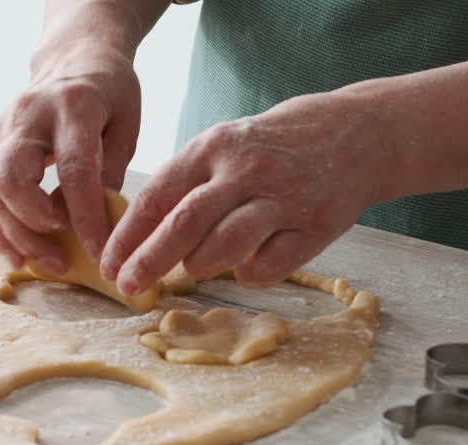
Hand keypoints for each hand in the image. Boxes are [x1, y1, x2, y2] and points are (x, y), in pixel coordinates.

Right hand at [0, 44, 141, 273]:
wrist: (73, 58)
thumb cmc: (108, 92)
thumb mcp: (125, 124)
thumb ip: (111, 171)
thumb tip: (98, 227)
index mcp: (72, 106)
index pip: (75, 169)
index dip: (85, 216)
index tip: (100, 251)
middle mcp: (28, 117)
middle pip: (12, 180)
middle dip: (35, 227)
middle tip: (63, 257)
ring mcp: (4, 131)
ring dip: (18, 238)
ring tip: (50, 264)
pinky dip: (2, 231)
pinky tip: (20, 258)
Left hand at [100, 93, 389, 291]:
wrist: (358, 132)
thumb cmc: (273, 147)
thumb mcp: (223, 147)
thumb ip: (184, 184)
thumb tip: (135, 236)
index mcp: (213, 148)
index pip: (157, 196)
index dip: (127, 235)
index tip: (108, 265)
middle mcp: (246, 170)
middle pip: (184, 224)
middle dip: (149, 261)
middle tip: (127, 287)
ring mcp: (283, 199)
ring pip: (225, 246)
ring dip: (200, 266)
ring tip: (196, 267)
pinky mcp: (316, 227)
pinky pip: (268, 267)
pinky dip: (248, 275)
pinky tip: (246, 266)